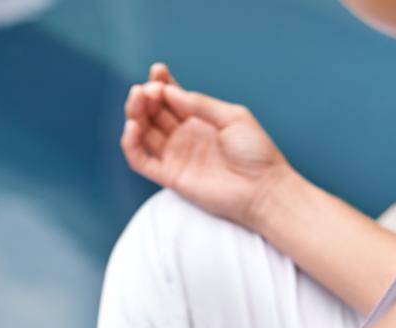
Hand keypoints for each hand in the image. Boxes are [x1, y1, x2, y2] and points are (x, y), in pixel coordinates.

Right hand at [121, 63, 299, 233]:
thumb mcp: (232, 117)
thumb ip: (200, 104)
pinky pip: (141, 160)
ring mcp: (175, 156)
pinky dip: (131, 144)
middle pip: (153, 113)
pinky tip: (133, 127)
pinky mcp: (169, 177)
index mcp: (199, 119)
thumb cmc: (255, 152)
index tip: (158, 70)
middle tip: (148, 88)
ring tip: (138, 100)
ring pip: (143, 133)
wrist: (263, 188)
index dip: (161, 83)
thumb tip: (169, 91)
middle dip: (146, 96)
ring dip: (135, 115)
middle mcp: (183, 136)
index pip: (171, 98)